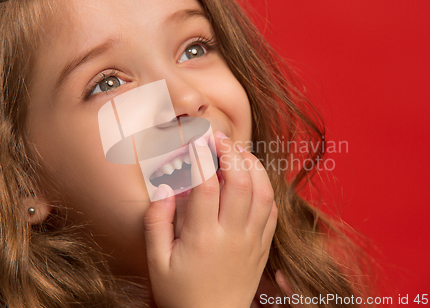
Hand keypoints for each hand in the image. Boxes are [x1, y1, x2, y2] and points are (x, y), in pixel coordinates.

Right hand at [144, 132, 276, 307]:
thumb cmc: (180, 294)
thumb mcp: (157, 262)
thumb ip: (157, 223)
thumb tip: (165, 188)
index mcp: (203, 238)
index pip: (206, 185)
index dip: (200, 157)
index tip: (194, 140)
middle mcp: (232, 235)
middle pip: (240, 182)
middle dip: (230, 152)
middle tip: (217, 137)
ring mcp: (252, 241)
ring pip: (263, 193)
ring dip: (253, 166)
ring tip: (238, 151)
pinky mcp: (263, 247)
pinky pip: (272, 211)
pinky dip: (266, 189)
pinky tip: (254, 178)